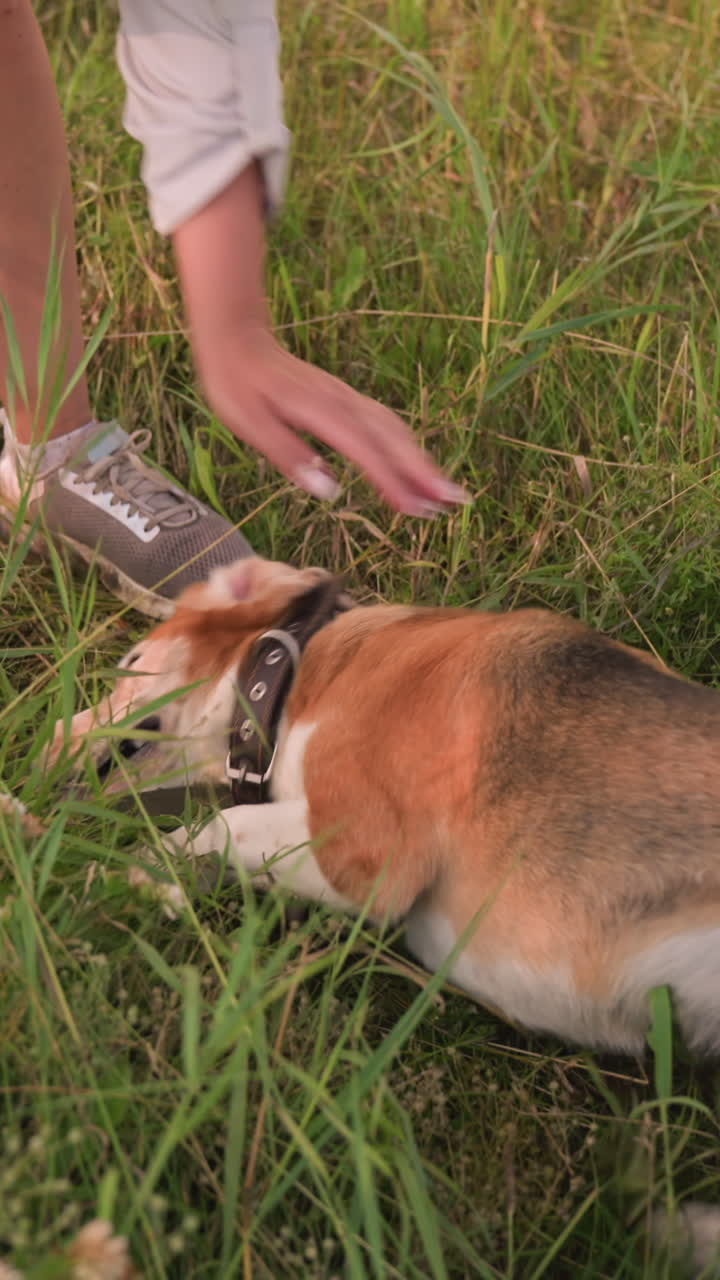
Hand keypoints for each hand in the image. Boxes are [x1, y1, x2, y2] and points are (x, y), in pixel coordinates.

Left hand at [173, 166, 465, 513]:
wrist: (238, 339)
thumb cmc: (237, 385)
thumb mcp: (248, 424)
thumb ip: (289, 455)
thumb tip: (328, 489)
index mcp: (320, 411)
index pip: (366, 451)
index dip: (393, 481)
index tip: (417, 509)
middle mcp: (343, 403)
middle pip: (394, 439)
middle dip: (426, 472)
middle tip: (454, 502)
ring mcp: (348, 399)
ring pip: (395, 429)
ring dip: (422, 461)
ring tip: (445, 492)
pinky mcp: (346, 400)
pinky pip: (385, 423)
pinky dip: (406, 446)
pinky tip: (416, 465)